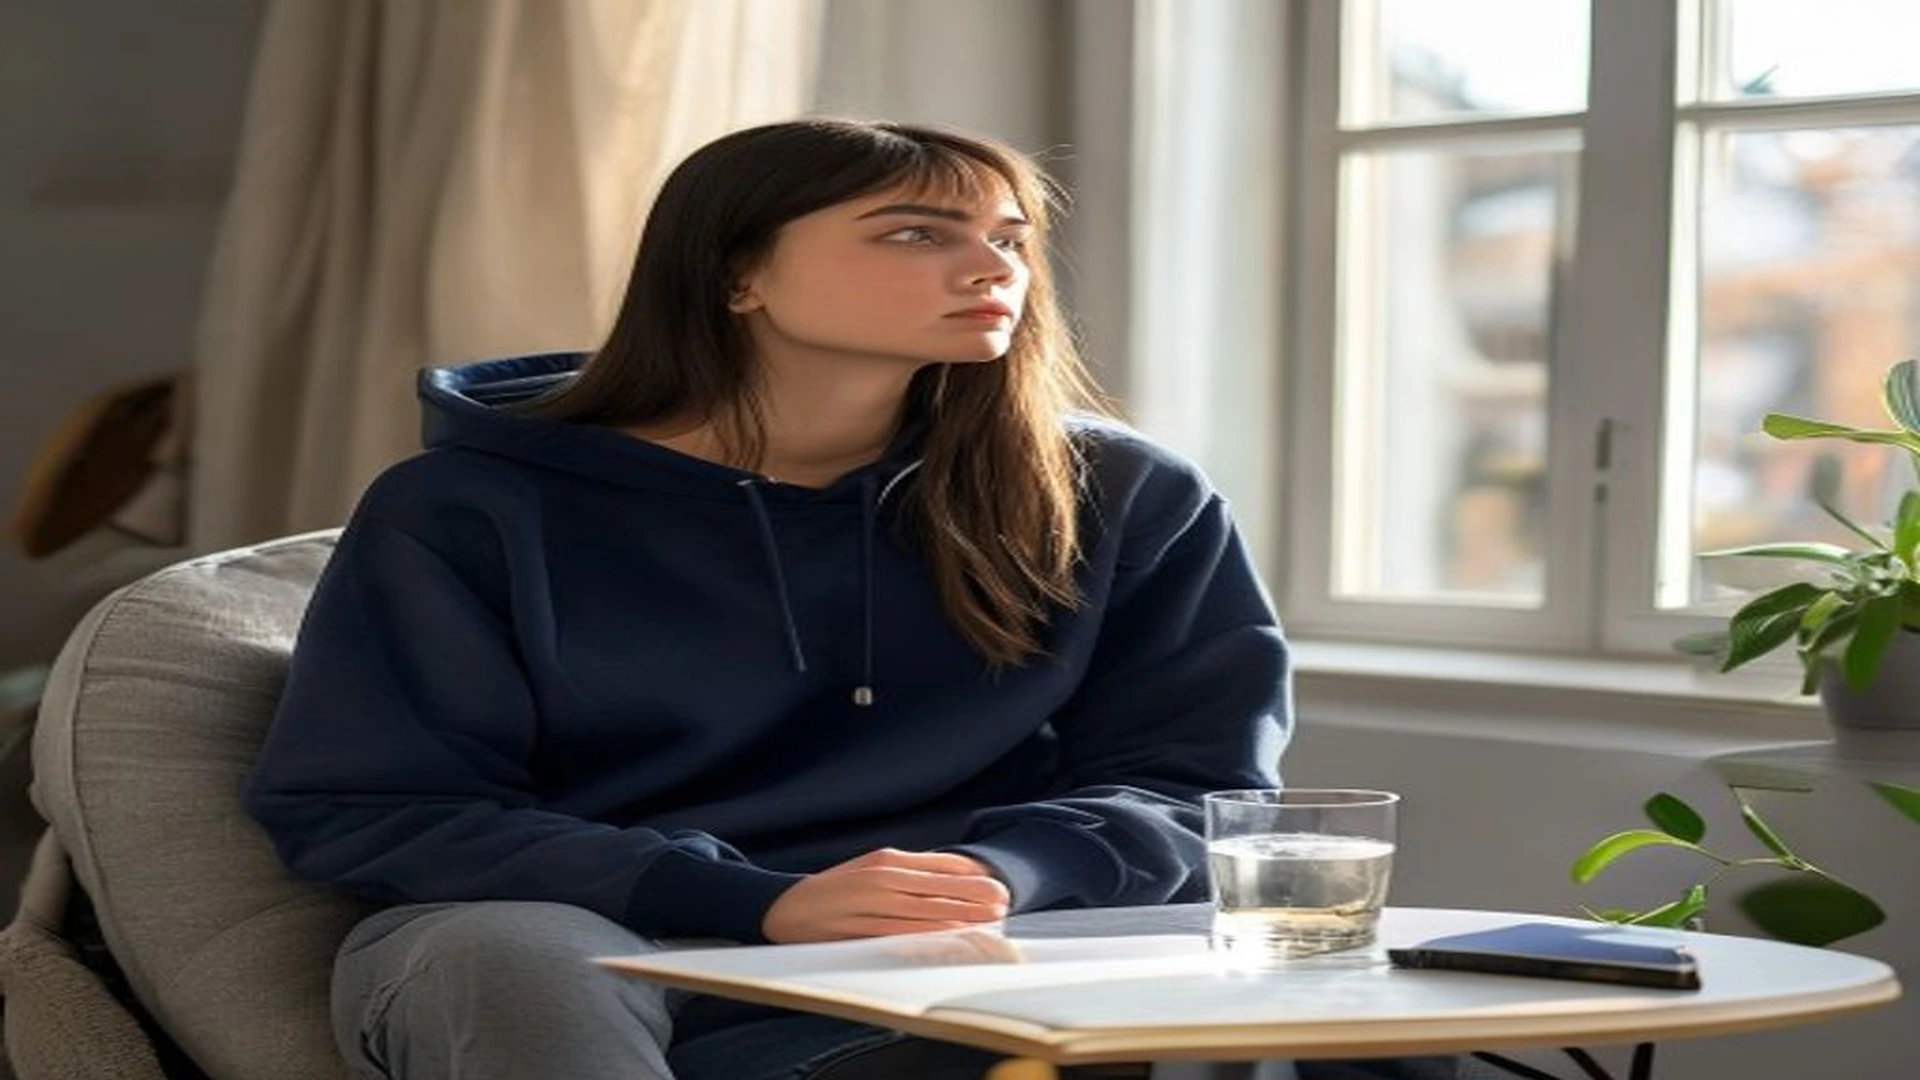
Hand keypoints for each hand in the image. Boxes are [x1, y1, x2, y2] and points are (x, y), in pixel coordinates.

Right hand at [762, 848, 1010, 943]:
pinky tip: (950, 937)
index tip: (996, 884)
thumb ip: (909, 872)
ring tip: (988, 920)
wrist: (788, 908)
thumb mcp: (871, 869)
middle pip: (937, 887)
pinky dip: (929, 935)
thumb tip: (951, 876)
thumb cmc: (838, 890)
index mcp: (886, 860)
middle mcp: (881, 878)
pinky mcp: (861, 930)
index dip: (971, 876)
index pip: (938, 864)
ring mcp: (870, 905)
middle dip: (973, 896)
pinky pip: (902, 933)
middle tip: (1003, 902)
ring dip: (959, 916)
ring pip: (924, 911)